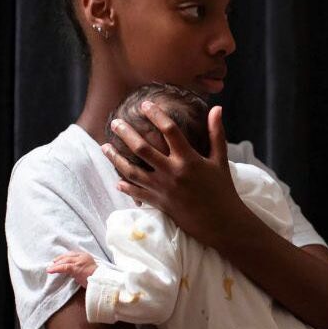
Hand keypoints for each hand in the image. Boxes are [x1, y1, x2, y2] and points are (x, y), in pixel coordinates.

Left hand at [48, 251, 96, 286]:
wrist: (101, 281)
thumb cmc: (96, 278)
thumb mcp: (87, 269)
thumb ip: (79, 267)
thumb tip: (69, 270)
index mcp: (86, 256)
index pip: (72, 254)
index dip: (63, 257)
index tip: (56, 261)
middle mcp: (82, 257)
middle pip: (67, 256)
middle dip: (58, 260)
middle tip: (51, 264)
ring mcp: (80, 262)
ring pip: (65, 261)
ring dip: (55, 265)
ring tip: (49, 268)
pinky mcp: (77, 268)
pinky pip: (64, 267)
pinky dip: (56, 268)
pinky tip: (50, 270)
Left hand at [102, 103, 248, 247]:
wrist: (221, 222)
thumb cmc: (223, 189)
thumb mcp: (220, 160)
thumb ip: (216, 133)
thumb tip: (216, 108)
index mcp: (189, 159)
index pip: (169, 130)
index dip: (156, 115)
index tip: (145, 105)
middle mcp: (172, 172)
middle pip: (142, 149)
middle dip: (126, 134)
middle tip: (115, 123)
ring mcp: (163, 188)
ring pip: (132, 171)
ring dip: (116, 158)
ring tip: (104, 147)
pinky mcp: (159, 202)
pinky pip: (137, 193)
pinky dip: (125, 186)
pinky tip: (117, 180)